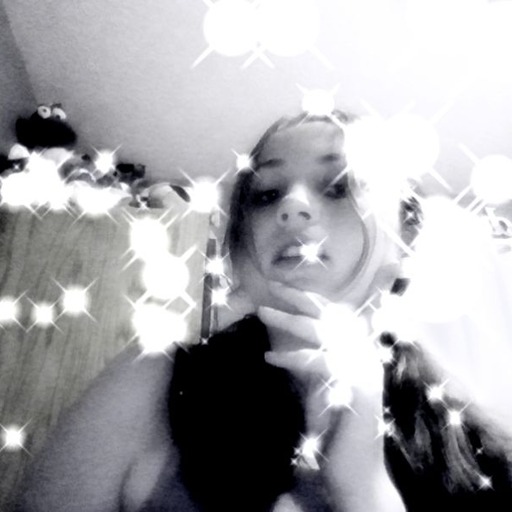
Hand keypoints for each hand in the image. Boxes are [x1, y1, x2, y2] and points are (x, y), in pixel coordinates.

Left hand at [258, 281, 403, 510]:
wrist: (356, 474)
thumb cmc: (335, 432)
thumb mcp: (317, 389)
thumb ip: (307, 365)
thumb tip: (281, 343)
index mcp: (358, 355)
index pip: (334, 316)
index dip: (309, 299)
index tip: (282, 287)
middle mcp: (365, 356)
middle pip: (329, 315)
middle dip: (299, 297)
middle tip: (271, 285)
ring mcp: (364, 369)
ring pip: (322, 333)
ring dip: (289, 320)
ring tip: (261, 311)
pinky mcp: (358, 387)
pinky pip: (319, 363)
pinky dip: (293, 358)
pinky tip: (270, 357)